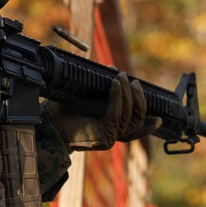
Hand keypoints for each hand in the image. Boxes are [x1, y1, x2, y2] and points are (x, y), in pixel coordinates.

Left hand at [43, 72, 160, 150]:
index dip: (148, 125)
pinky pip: (117, 115)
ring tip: (123, 78)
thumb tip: (111, 69)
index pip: (135, 130)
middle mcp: (111, 136)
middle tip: (133, 81)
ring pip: (130, 117)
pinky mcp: (102, 135)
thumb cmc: (61, 111)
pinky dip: (118, 97)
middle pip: (136, 120)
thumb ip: (100, 89)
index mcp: (108, 130)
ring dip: (128, 95)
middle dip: (138, 100)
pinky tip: (116, 84)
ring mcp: (108, 138)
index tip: (159, 118)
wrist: (46, 124)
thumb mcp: (85, 97)